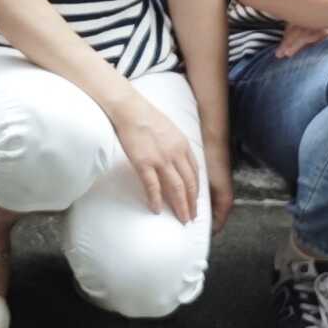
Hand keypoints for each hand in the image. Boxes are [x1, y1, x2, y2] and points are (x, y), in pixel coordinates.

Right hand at [104, 82, 205, 227]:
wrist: (130, 109)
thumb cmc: (146, 117)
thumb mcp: (170, 130)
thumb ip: (176, 146)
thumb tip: (176, 159)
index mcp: (183, 145)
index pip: (195, 173)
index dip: (196, 190)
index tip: (195, 201)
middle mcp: (176, 154)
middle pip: (189, 184)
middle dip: (192, 203)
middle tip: (191, 217)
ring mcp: (160, 159)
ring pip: (176, 189)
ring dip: (180, 206)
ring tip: (181, 218)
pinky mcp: (144, 163)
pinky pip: (153, 186)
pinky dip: (156, 200)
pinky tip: (156, 209)